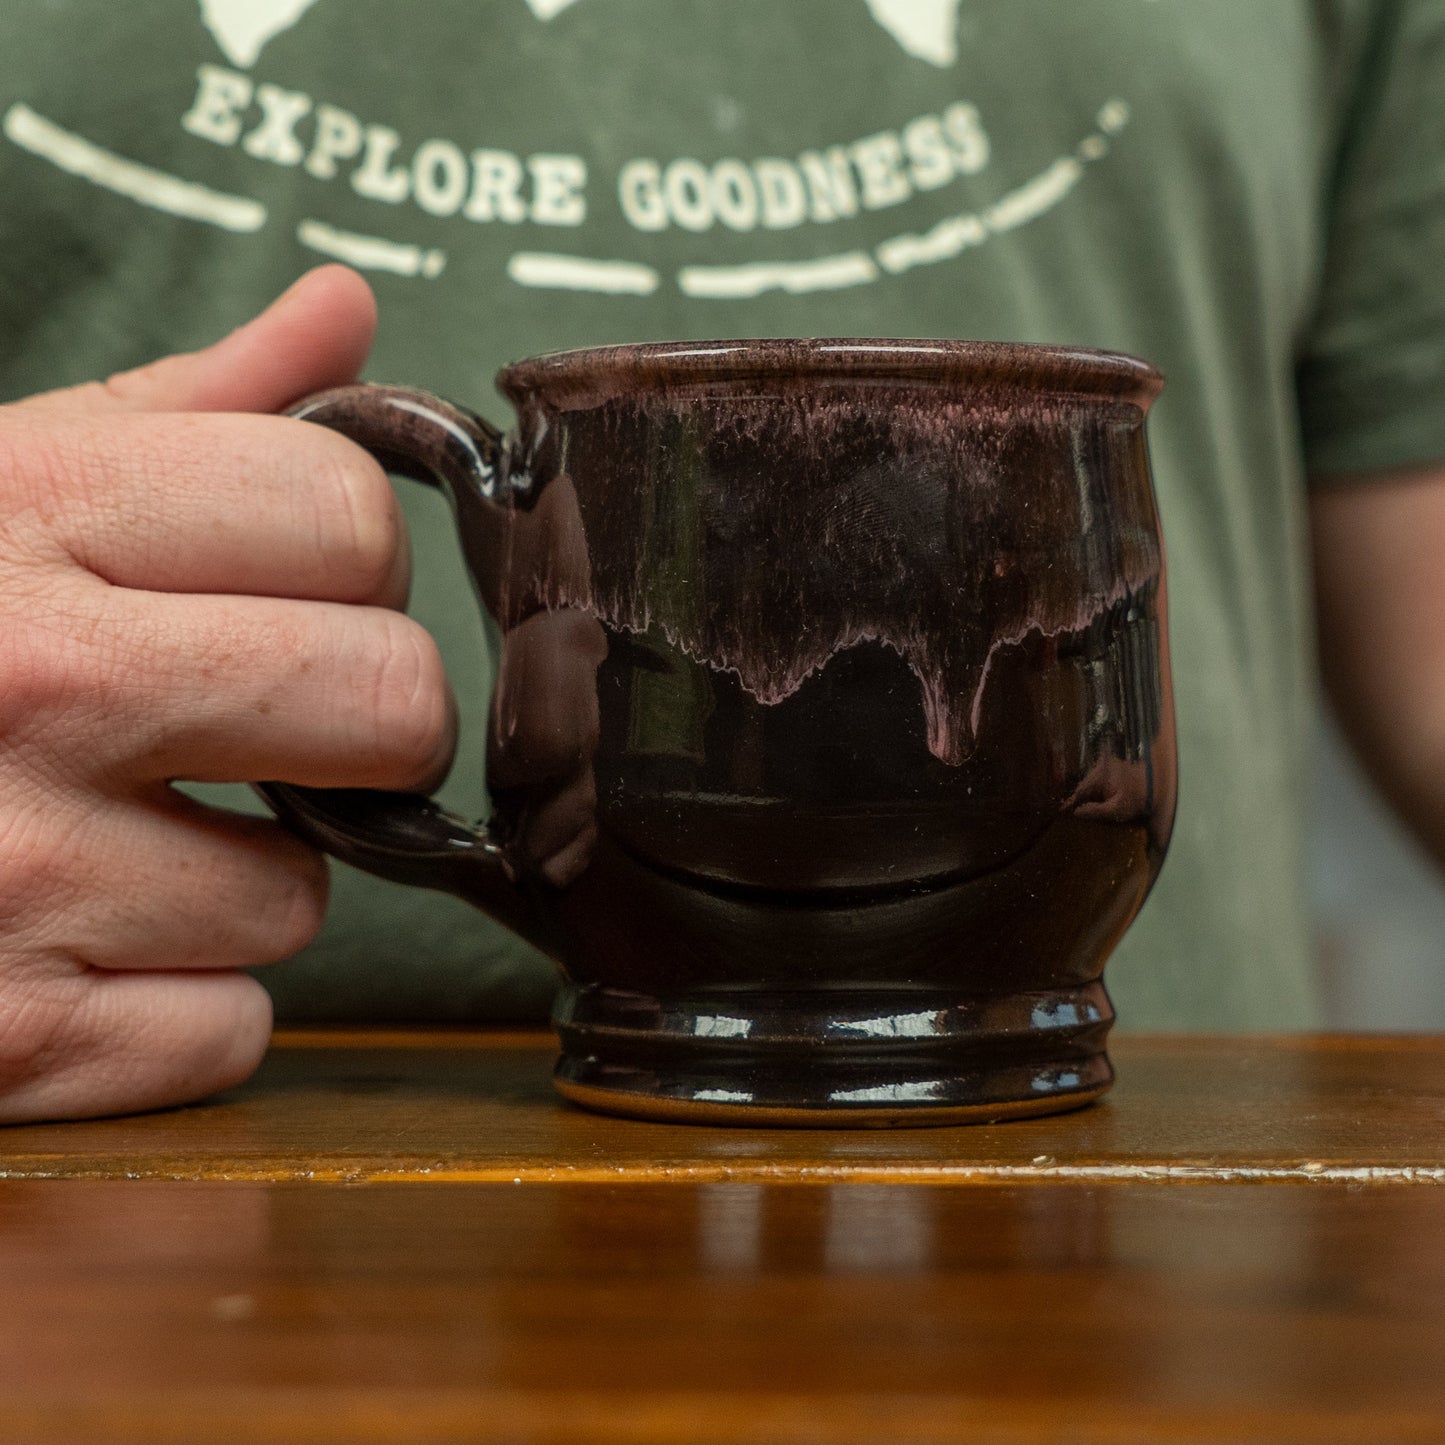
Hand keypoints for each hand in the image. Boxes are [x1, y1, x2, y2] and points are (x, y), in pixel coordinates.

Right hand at [0, 266, 455, 1122]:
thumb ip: (189, 405)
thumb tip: (347, 309)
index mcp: (31, 512)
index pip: (351, 522)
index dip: (356, 567)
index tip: (304, 593)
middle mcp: (24, 682)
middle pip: (391, 707)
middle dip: (365, 725)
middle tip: (282, 725)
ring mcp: (5, 873)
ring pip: (304, 895)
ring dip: (244, 883)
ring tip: (120, 842)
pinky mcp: (0, 1044)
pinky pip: (226, 1032)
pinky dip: (178, 1010)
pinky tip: (80, 950)